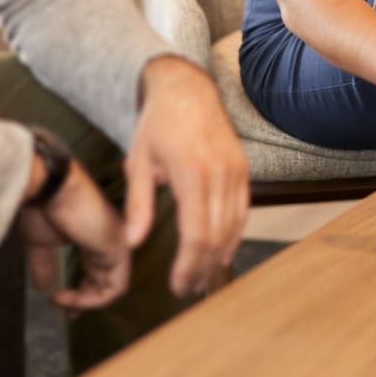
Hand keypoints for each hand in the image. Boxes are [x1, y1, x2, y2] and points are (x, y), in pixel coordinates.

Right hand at [20, 158, 130, 313]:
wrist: (48, 186)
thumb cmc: (43, 204)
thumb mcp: (41, 242)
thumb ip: (45, 265)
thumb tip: (44, 287)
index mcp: (93, 234)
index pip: (96, 269)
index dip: (82, 291)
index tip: (60, 301)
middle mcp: (109, 238)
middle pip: (107, 280)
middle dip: (85, 301)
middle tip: (66, 313)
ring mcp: (117, 242)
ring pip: (114, 286)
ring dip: (88, 303)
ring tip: (63, 303)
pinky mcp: (118, 247)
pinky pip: (116, 286)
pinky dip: (95, 300)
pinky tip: (71, 298)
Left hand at [123, 57, 248, 296]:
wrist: (187, 88)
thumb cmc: (158, 124)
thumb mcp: (138, 161)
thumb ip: (138, 204)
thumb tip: (133, 243)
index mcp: (192, 173)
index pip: (196, 234)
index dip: (188, 265)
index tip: (177, 285)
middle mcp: (220, 174)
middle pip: (217, 236)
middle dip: (202, 268)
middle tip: (186, 288)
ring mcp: (236, 171)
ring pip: (234, 227)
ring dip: (218, 256)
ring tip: (200, 276)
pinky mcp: (243, 169)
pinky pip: (242, 211)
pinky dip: (233, 236)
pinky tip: (220, 252)